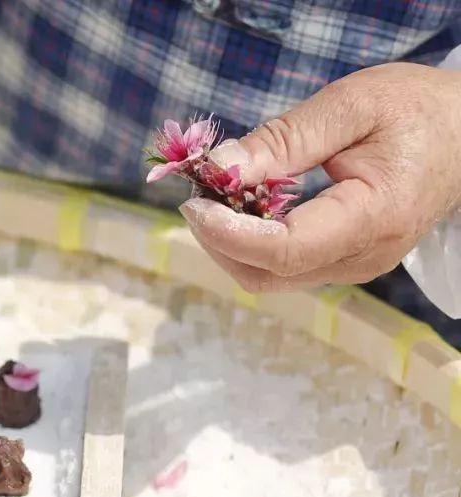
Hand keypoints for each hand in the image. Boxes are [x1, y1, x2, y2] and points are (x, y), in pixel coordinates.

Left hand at [179, 62, 460, 291]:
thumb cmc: (415, 111)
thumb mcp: (351, 106)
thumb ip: (284, 140)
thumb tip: (220, 168)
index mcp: (373, 218)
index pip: (283, 251)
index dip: (227, 233)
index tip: (195, 201)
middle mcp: (362, 258)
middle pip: (265, 274)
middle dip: (219, 238)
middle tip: (198, 192)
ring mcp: (353, 268)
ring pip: (268, 276)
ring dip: (230, 241)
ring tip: (218, 194)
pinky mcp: (342, 264)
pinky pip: (282, 266)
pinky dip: (251, 241)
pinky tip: (245, 204)